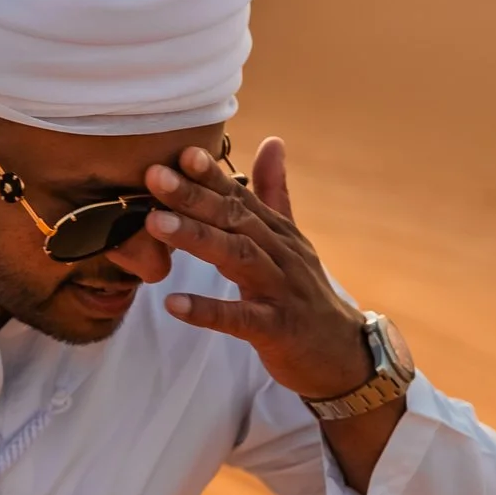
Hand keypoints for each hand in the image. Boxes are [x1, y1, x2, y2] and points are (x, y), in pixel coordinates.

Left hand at [143, 138, 370, 400]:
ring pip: (238, 257)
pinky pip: (240, 319)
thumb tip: (272, 140)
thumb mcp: (291, 240)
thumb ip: (275, 193)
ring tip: (155, 224)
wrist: (342, 354)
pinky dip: (207, 310)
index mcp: (277, 232)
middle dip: (194, 196)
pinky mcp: (277, 329)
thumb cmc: (303, 293)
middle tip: (154, 176)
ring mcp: (281, 291)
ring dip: (196, 238)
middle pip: (235, 219)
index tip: (181, 151)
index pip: (240, 196)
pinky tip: (172, 303)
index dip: (211, 174)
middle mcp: (280, 254)